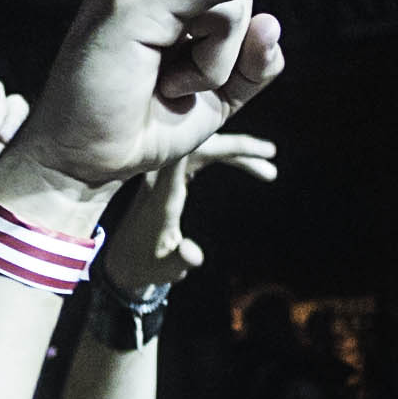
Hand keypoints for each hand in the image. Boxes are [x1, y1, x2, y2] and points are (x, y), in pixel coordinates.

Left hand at [105, 137, 273, 298]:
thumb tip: (193, 254)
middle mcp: (163, 180)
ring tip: (271, 170)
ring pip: (204, 150)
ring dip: (237, 153)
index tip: (228, 129)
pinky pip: (201, 156)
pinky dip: (227, 157)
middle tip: (271, 154)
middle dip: (237, 147)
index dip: (202, 141)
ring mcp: (167, 176)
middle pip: (200, 148)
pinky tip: (250, 165)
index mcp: (162, 197)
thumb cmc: (148, 265)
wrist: (125, 261)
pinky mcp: (171, 178)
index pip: (179, 158)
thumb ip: (181, 260)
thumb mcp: (165, 268)